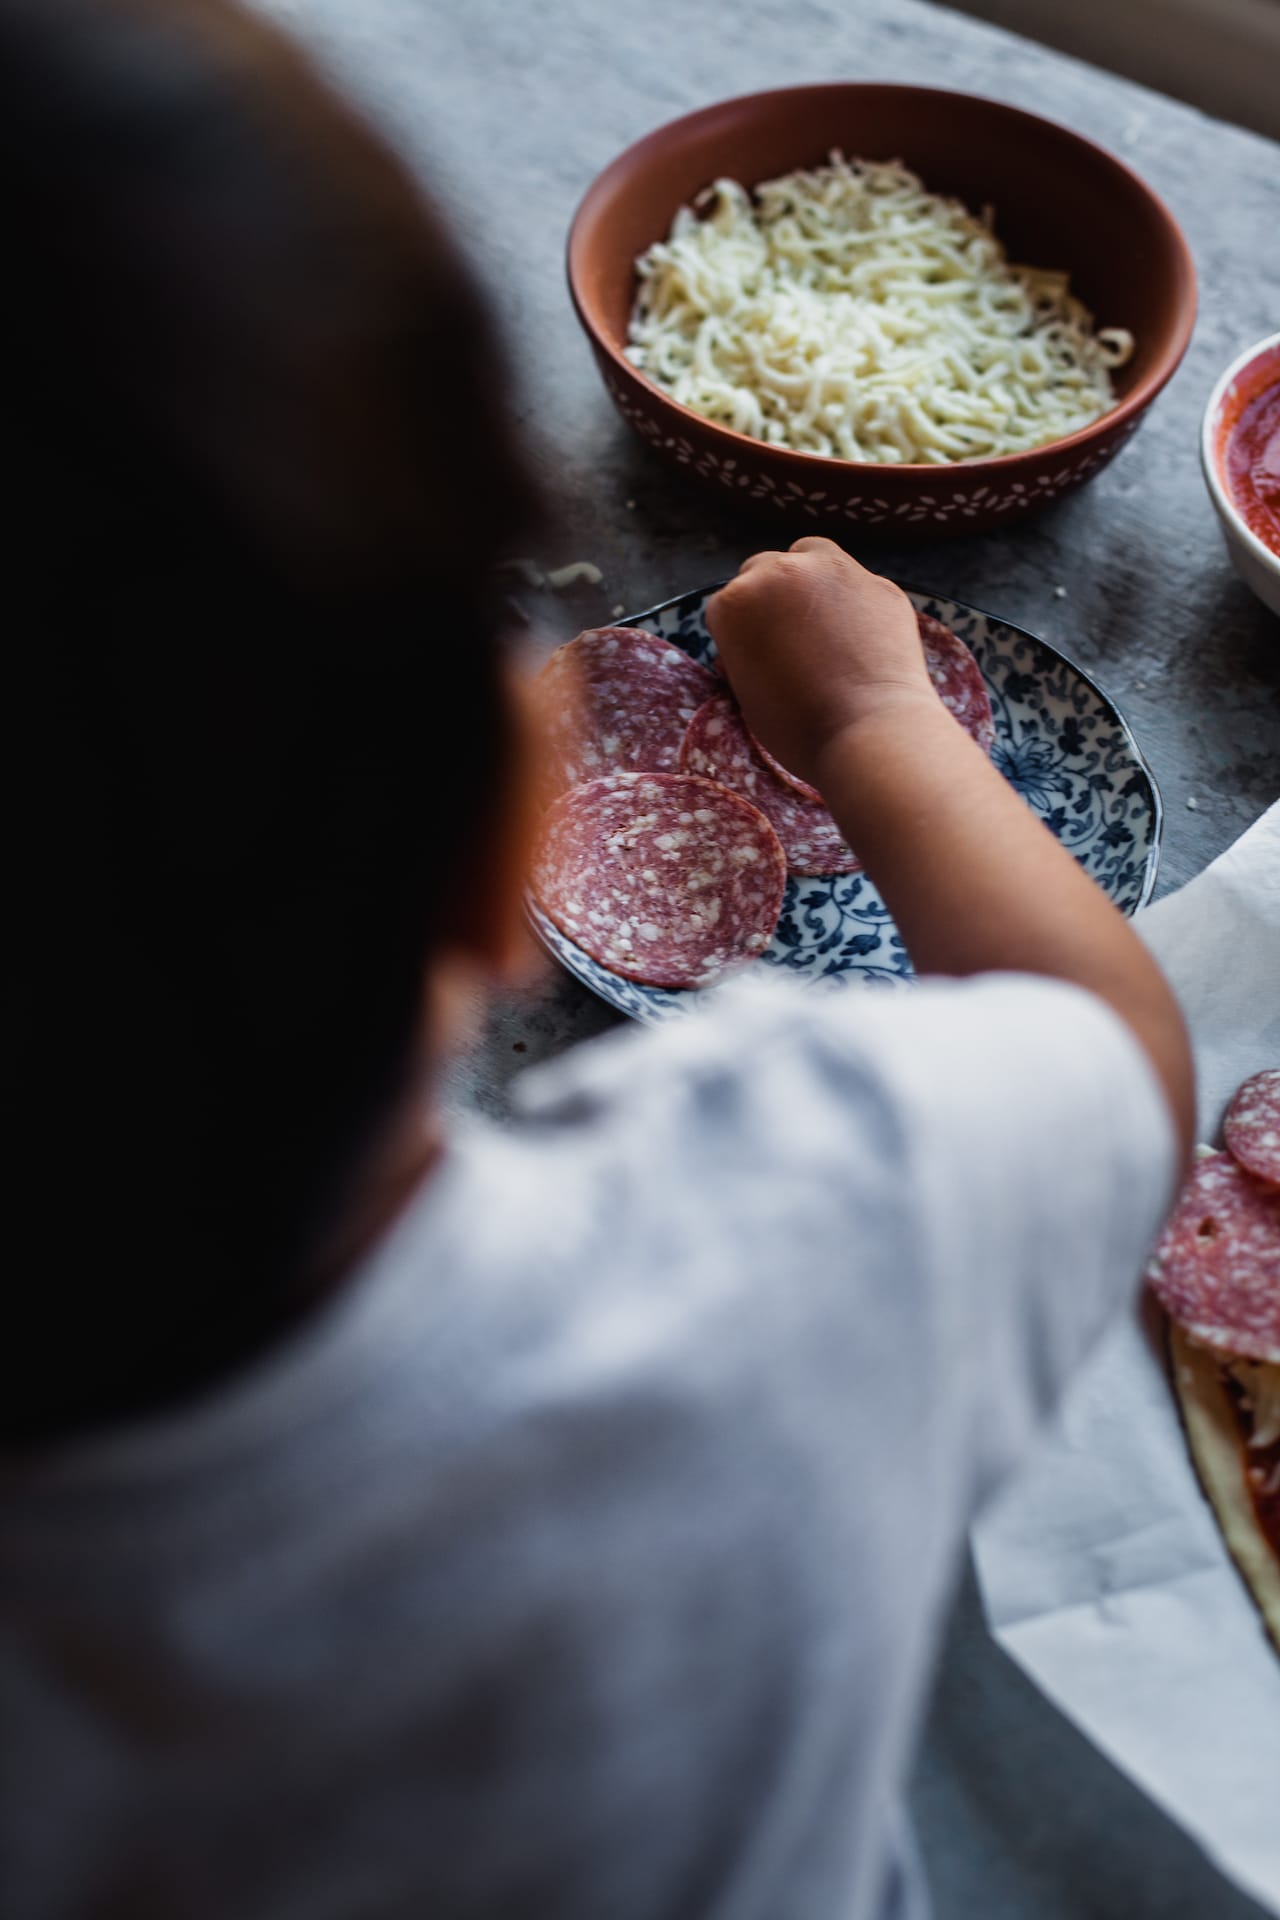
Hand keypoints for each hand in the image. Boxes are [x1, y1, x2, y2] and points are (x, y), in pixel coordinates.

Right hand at [706, 538, 933, 786]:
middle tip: (786, 638)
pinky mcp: (878, 583)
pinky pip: (856, 583)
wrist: (869, 733)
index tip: (755, 657)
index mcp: (735, 603)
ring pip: (809, 554)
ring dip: (807, 578)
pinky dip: (852, 601)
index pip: (726, 607)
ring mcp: (834, 570)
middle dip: (768, 599)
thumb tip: (759, 641)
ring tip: (820, 618)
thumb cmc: (799, 728)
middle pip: (761, 570)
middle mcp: (779, 572)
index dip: (739, 634)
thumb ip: (746, 653)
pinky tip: (861, 636)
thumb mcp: (747, 694)